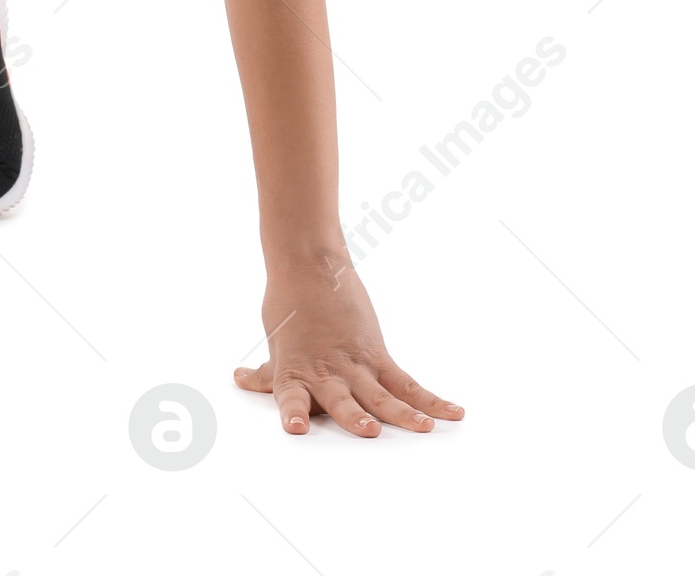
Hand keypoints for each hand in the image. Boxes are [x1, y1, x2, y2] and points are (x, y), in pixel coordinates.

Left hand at [234, 254, 462, 437]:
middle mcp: (325, 372)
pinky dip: (431, 400)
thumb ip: (268, 373)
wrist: (307, 263)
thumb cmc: (288, 306)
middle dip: (355, 417)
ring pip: (381, 395)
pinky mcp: (376, 353)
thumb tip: (241, 379)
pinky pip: (406, 382)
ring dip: (401, 413)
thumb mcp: (277, 343)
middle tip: (369, 431)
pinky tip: (454, 413)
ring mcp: (354, 363)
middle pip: (342, 401)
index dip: (293, 413)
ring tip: (421, 427)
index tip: (295, 429)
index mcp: (294, 373)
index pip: (292, 399)